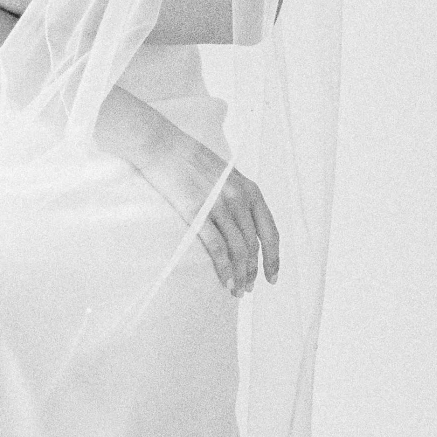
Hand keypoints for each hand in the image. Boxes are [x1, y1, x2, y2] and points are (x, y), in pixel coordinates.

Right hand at [136, 122, 279, 299]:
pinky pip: (217, 247)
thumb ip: (238, 196)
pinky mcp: (198, 212)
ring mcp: (219, 205)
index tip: (272, 276)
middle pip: (254, 245)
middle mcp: (239, 198)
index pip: (270, 231)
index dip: (273, 258)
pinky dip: (224, 268)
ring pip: (238, 250)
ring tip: (237, 291)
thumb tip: (243, 223)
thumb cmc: (190, 159)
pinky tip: (225, 281)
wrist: (162, 146)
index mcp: (250, 189)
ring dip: (240, 274)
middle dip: (254, 271)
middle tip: (249, 288)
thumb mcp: (225, 174)